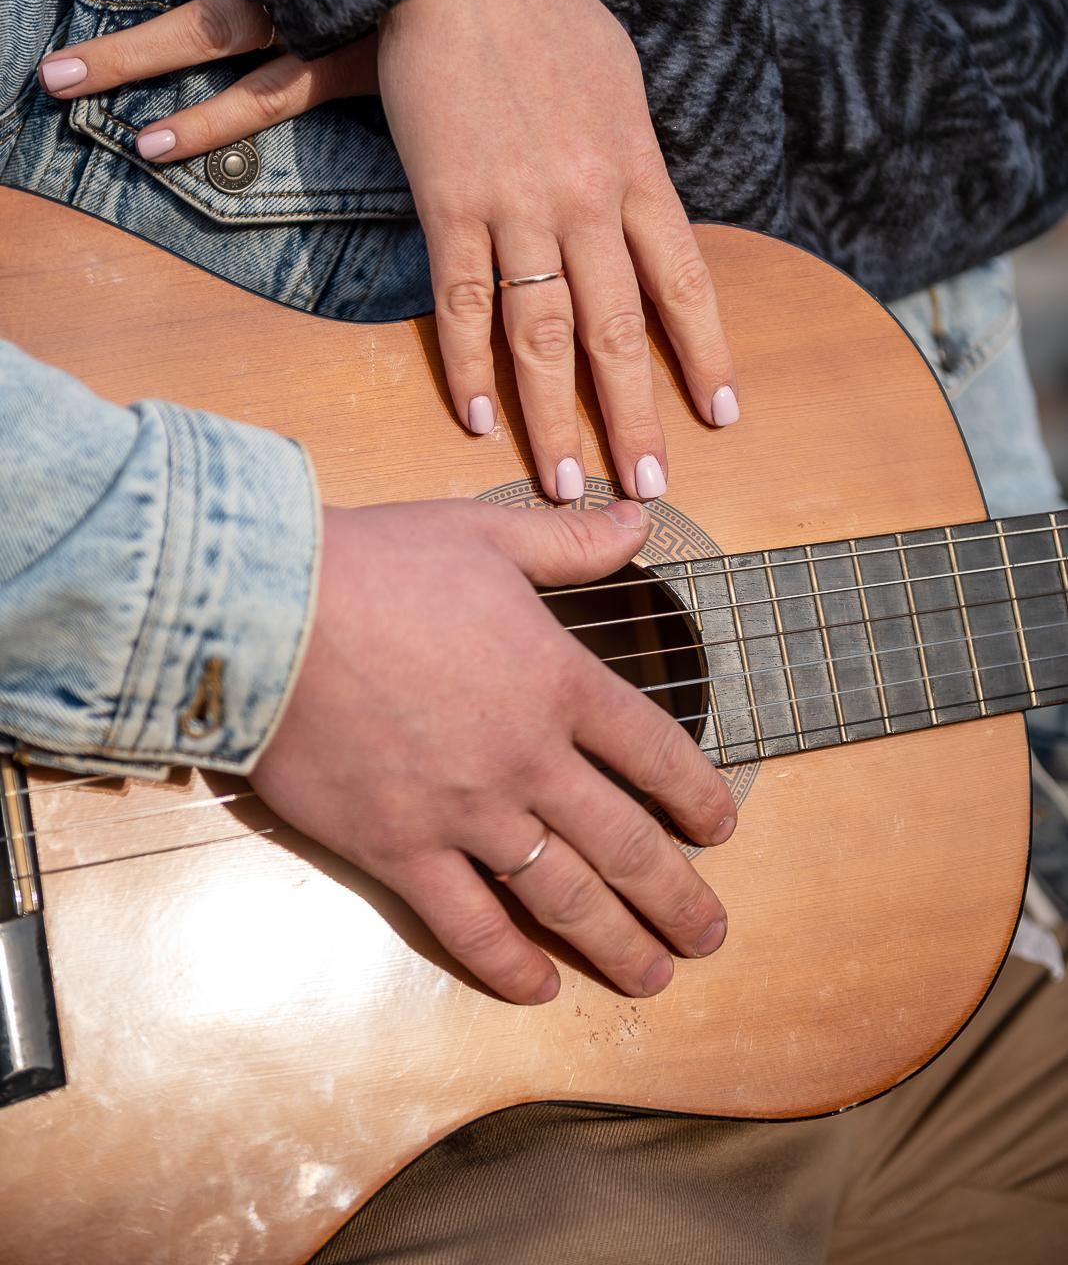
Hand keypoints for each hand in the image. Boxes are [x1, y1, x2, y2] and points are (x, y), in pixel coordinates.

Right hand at [251, 497, 735, 1004]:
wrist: (269, 608)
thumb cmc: (376, 564)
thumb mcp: (486, 534)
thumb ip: (571, 541)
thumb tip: (639, 519)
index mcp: (557, 680)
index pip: (654, 751)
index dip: (698, 796)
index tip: (721, 829)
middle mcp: (527, 758)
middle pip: (625, 843)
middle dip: (677, 897)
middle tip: (709, 934)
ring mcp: (465, 812)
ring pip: (561, 896)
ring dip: (615, 942)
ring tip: (653, 975)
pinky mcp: (397, 847)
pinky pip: (465, 923)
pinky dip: (507, 963)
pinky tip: (539, 985)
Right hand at [378, 0, 739, 502]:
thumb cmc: (549, 15)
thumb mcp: (624, 83)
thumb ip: (638, 158)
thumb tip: (646, 213)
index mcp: (639, 170)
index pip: (684, 285)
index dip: (704, 357)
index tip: (719, 417)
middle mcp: (588, 201)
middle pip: (618, 332)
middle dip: (635, 418)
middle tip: (647, 489)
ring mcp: (517, 206)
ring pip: (544, 336)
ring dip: (554, 419)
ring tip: (563, 484)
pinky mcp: (449, 203)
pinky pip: (462, 303)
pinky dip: (467, 367)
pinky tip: (476, 420)